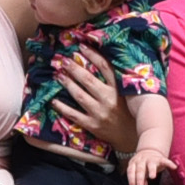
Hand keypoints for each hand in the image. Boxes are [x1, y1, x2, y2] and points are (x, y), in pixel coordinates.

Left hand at [55, 47, 141, 164]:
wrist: (130, 137)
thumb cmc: (128, 112)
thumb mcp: (127, 94)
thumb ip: (118, 79)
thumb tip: (104, 59)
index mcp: (119, 89)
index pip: (105, 68)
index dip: (93, 56)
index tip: (81, 47)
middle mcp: (109, 99)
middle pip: (88, 80)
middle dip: (74, 68)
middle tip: (63, 60)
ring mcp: (100, 113)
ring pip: (79, 96)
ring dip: (67, 84)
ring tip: (58, 75)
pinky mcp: (92, 125)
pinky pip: (74, 115)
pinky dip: (63, 107)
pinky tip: (54, 100)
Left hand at [121, 140, 166, 184]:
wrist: (149, 151)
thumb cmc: (143, 164)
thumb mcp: (139, 171)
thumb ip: (140, 179)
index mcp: (134, 162)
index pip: (131, 170)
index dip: (131, 179)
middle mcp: (142, 160)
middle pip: (140, 169)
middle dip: (140, 179)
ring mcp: (151, 158)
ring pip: (151, 164)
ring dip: (151, 170)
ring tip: (152, 177)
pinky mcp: (160, 158)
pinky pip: (165, 160)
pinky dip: (169, 163)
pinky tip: (174, 167)